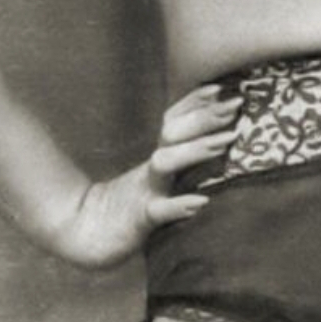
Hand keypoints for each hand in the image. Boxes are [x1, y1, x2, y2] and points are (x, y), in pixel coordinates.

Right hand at [50, 83, 241, 267]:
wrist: (85, 235)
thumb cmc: (127, 207)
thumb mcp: (153, 179)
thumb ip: (176, 161)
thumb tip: (211, 145)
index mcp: (156, 158)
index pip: (174, 121)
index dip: (195, 103)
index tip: (220, 86)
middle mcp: (150, 170)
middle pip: (174, 133)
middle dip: (204, 117)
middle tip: (236, 104)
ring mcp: (143, 192)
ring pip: (165, 164)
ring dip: (195, 151)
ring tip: (224, 144)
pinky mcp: (138, 221)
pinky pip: (158, 211)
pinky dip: (178, 205)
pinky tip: (200, 202)